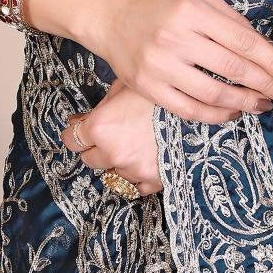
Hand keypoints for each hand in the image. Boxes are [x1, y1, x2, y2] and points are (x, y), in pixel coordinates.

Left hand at [61, 76, 162, 196]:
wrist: (200, 108)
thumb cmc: (162, 93)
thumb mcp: (127, 86)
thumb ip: (103, 106)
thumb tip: (82, 119)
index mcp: (100, 127)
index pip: (71, 139)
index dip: (77, 132)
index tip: (82, 128)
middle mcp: (112, 152)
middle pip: (90, 159)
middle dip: (98, 148)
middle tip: (114, 134)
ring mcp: (132, 170)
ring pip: (113, 172)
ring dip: (121, 161)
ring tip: (139, 143)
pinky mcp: (152, 181)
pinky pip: (136, 186)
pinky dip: (139, 176)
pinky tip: (149, 160)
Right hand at [92, 0, 272, 123]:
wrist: (112, 17)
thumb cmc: (162, 7)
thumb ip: (232, 20)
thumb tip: (266, 49)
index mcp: (192, 11)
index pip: (243, 41)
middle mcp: (176, 38)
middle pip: (233, 69)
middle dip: (267, 85)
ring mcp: (159, 65)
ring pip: (213, 94)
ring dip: (245, 104)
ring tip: (263, 105)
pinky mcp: (148, 88)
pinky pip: (189, 110)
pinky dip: (216, 116)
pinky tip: (232, 113)